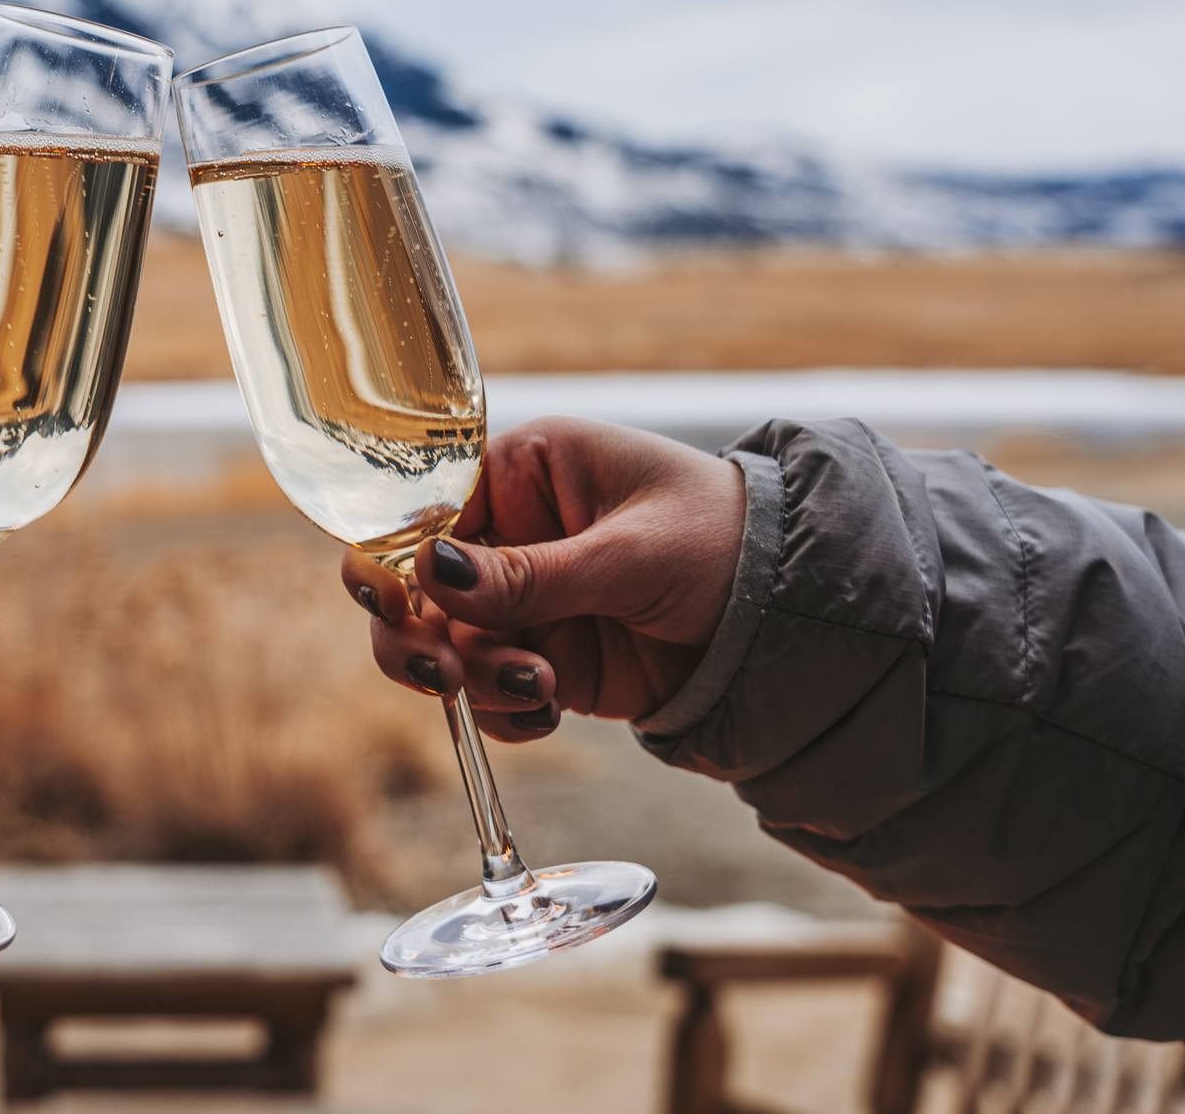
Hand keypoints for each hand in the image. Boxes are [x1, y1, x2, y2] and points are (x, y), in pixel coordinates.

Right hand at [343, 418, 743, 741]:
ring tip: (542, 686)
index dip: (391, 555)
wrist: (794, 616)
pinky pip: (491, 694)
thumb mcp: (630, 553)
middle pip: (416, 587)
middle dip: (419, 636)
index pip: (424, 509)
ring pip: (447, 650)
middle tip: (445, 675)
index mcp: (525, 472)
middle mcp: (512, 534)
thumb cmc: (726, 541)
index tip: (390, 600)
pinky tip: (552, 708)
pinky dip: (506, 712)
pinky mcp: (548, 659)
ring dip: (478, 680)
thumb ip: (532, 574)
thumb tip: (433, 574)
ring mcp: (526, 603)